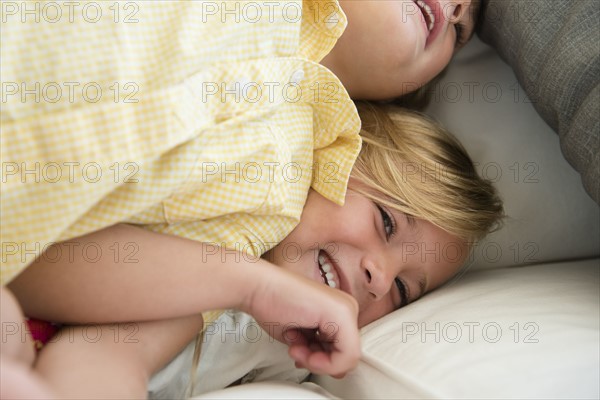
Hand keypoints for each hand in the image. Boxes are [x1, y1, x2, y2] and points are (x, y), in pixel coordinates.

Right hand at [241, 264, 360, 376]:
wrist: (258, 287)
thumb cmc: (272, 305)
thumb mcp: (303, 336)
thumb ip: (322, 351)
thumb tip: (338, 371)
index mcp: (341, 311)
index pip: (345, 352)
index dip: (321, 362)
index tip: (301, 353)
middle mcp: (348, 308)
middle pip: (347, 356)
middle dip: (319, 363)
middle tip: (297, 351)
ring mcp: (347, 309)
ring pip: (347, 359)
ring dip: (316, 362)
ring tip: (295, 347)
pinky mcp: (342, 313)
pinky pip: (346, 356)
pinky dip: (321, 362)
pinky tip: (298, 346)